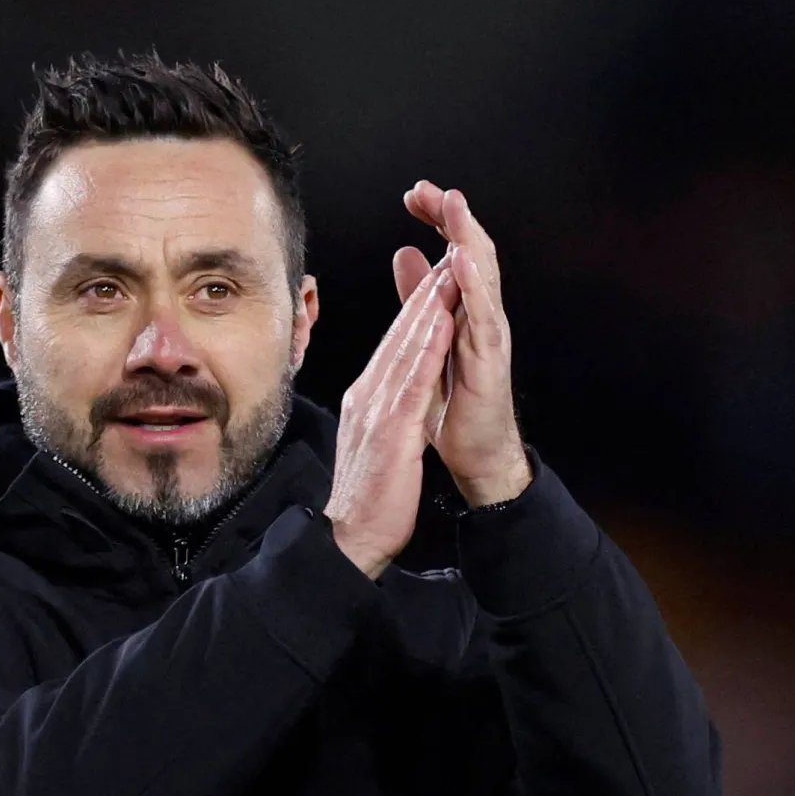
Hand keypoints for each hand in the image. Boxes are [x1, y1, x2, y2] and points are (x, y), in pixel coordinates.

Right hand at [325, 261, 459, 578]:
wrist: (349, 538)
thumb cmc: (366, 498)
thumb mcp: (374, 445)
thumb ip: (380, 416)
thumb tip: (385, 400)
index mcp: (367, 400)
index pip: (395, 347)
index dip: (415, 311)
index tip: (434, 281)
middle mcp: (368, 396)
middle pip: (399, 337)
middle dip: (423, 295)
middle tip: (443, 256)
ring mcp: (376, 410)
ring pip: (405, 349)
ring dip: (426, 308)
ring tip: (446, 272)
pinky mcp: (391, 430)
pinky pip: (413, 380)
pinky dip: (427, 347)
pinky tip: (440, 322)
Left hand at [396, 181, 531, 506]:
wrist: (476, 454)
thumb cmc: (455, 403)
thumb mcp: (429, 341)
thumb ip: (420, 299)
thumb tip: (407, 254)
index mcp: (464, 310)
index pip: (453, 252)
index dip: (438, 221)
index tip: (415, 194)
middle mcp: (480, 316)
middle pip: (470, 253)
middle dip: (452, 218)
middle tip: (431, 188)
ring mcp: (488, 336)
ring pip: (482, 276)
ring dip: (467, 238)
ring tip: (453, 205)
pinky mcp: (489, 360)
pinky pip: (482, 316)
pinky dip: (472, 285)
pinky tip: (459, 260)